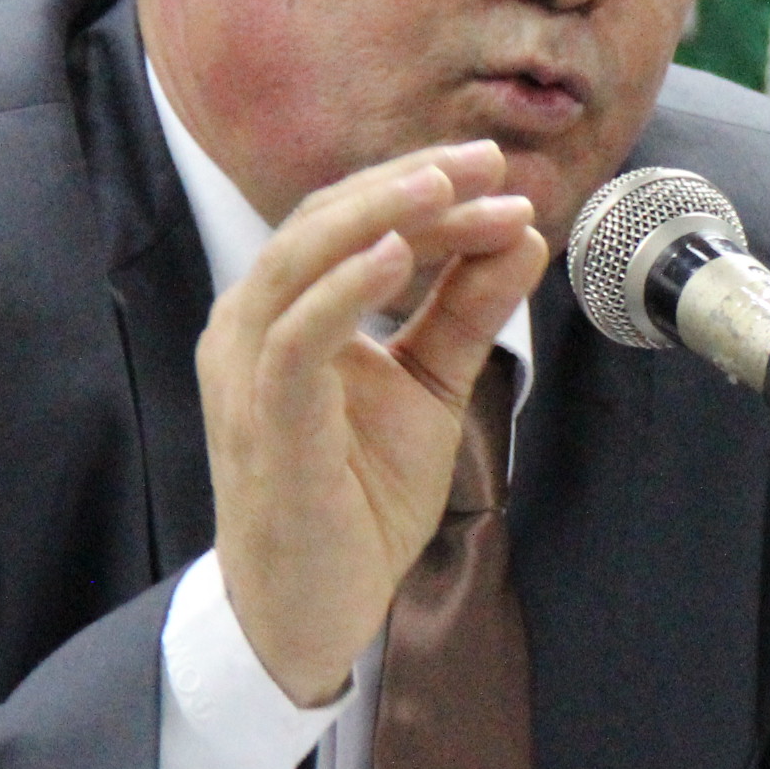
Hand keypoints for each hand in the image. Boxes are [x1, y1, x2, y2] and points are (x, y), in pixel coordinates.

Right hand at [197, 142, 546, 704]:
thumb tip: (521, 233)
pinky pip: (295, 339)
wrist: (315, 607)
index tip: (503, 174)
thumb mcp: (430, 386)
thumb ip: (467, 310)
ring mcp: (248, 373)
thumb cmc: (357, 498)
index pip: (353, 222)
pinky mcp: (264, 422)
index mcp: (286, 312)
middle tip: (487, 161)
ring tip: (447, 186)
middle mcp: (252, 328)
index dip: (425, 190)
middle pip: (324, 223)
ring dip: (378, 217)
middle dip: (408, 184)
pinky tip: (397, 257)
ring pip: (300, 262)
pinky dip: (343, 290)